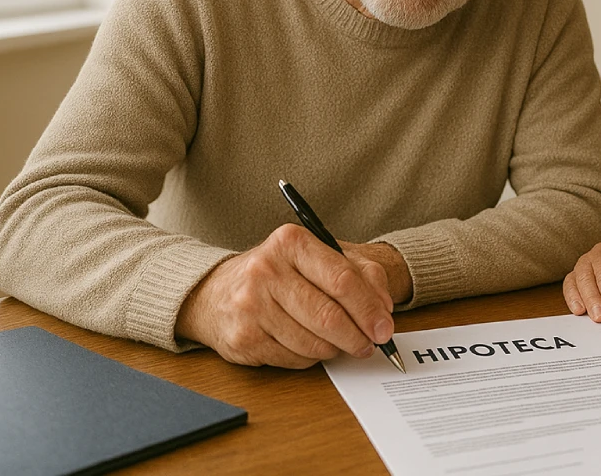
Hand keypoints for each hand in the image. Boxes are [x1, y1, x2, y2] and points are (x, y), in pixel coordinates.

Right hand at [176, 224, 395, 367]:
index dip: (369, 309)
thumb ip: (361, 274)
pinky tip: (310, 345)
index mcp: (291, 242)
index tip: (384, 327)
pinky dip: (311, 358)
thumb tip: (384, 310)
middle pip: (329, 316)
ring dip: (335, 349)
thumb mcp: (320, 257)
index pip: (342, 280)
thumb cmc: (279, 273)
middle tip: (370, 344)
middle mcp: (266, 270)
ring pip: (313, 343)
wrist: (216, 292)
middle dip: (358, 336)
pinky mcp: (243, 338)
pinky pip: (294, 359)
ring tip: (340, 342)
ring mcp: (250, 306)